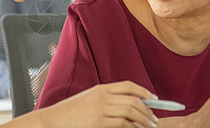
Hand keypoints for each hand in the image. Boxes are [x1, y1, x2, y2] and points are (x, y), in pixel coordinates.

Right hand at [39, 81, 158, 127]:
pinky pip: (123, 122)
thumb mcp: (88, 100)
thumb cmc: (70, 112)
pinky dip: (134, 126)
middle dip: (148, 109)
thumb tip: (125, 105)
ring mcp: (101, 108)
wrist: (54, 120)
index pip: (128, 86)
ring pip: (132, 111)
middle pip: (133, 99)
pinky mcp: (99, 122)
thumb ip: (105, 99)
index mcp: (101, 88)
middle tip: (155, 119)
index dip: (144, 92)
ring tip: (150, 126)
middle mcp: (103, 96)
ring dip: (144, 119)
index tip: (154, 99)